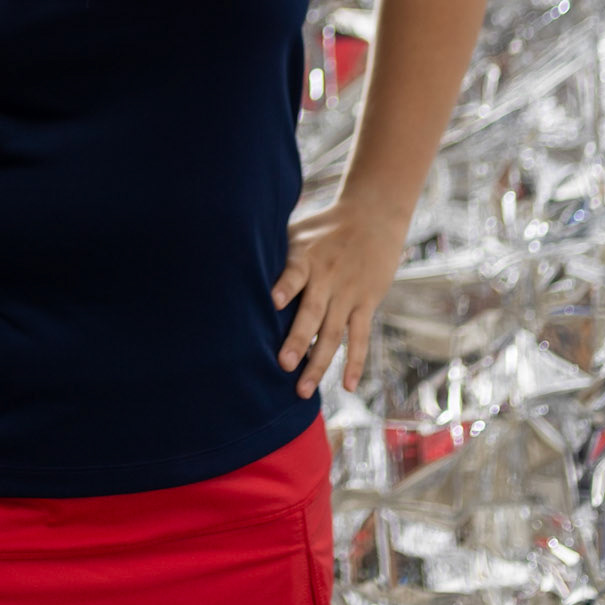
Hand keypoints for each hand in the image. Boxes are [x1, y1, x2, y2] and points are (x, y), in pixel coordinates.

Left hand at [271, 197, 408, 396]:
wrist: (373, 215)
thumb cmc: (324, 225)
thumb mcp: (296, 229)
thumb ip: (273, 252)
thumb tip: (231, 265)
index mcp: (306, 256)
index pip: (293, 273)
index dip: (284, 287)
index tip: (272, 303)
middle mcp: (327, 277)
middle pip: (312, 313)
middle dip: (298, 340)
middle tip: (283, 365)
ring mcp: (348, 293)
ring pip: (333, 333)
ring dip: (319, 362)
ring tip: (303, 389)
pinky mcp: (366, 303)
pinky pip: (360, 337)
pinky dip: (355, 362)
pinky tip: (348, 386)